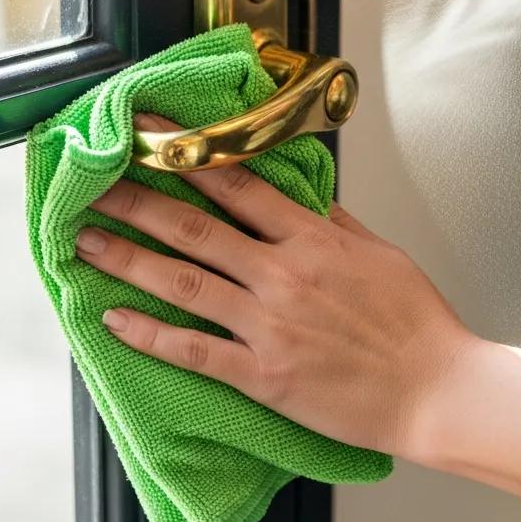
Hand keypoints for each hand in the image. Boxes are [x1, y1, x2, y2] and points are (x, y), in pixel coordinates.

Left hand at [78, 114, 520, 500]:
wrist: (433, 387)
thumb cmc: (414, 320)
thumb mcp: (381, 252)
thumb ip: (334, 220)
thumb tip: (302, 194)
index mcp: (315, 238)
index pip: (237, 183)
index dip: (187, 155)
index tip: (150, 135)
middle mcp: (284, 275)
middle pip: (196, 228)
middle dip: (138, 201)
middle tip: (95, 185)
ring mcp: (270, 326)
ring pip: (184, 283)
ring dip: (129, 259)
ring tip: (86, 241)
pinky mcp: (263, 375)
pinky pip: (194, 352)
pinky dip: (150, 335)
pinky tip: (115, 320)